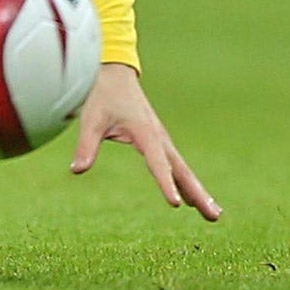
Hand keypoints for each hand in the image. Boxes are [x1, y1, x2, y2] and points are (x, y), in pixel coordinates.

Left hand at [72, 63, 220, 220]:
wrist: (115, 73)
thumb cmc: (102, 95)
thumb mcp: (91, 119)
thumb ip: (86, 145)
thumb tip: (76, 170)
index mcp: (145, 133)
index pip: (158, 164)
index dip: (166, 184)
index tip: (177, 204)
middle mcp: (159, 138)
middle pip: (181, 170)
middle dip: (198, 193)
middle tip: (214, 216)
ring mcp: (162, 139)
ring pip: (182, 169)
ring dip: (198, 190)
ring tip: (213, 214)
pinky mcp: (159, 140)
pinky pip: (176, 165)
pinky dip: (187, 181)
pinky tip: (194, 196)